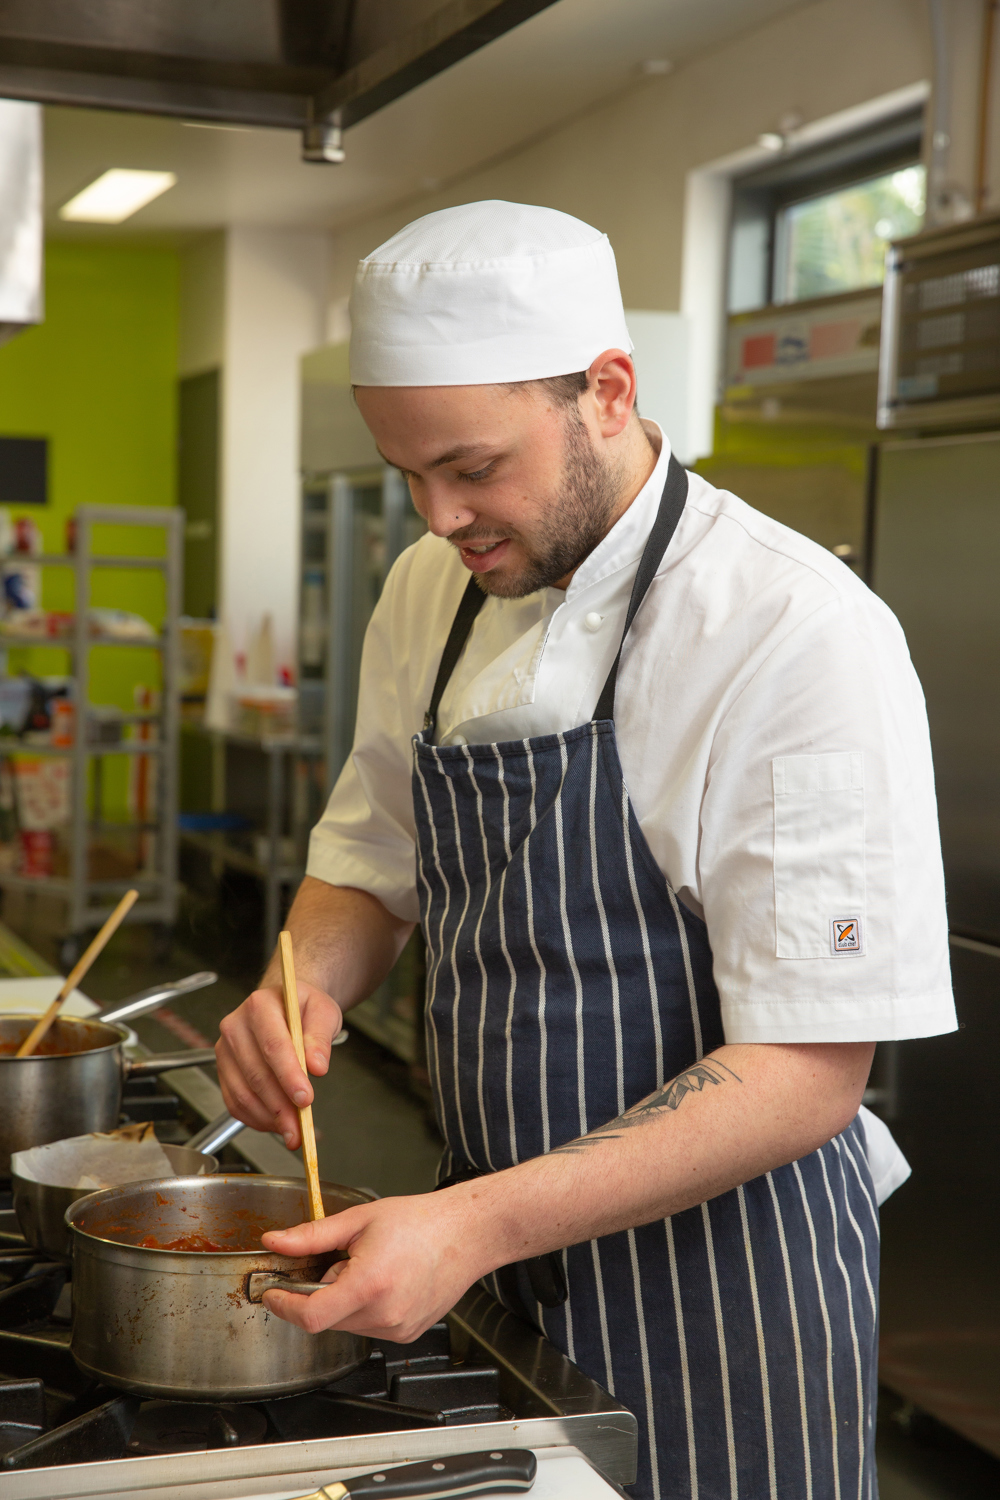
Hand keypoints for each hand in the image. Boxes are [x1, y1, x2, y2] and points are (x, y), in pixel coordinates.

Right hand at [216, 980, 342, 1147]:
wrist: (284, 1005)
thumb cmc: (302, 1008)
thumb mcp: (323, 1011)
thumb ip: (320, 1037)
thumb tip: (317, 1066)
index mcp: (260, 1006)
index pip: (273, 1045)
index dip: (289, 1076)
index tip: (305, 1098)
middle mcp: (236, 1026)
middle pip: (256, 1074)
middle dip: (281, 1106)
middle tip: (301, 1127)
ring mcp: (225, 1050)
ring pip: (243, 1093)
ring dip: (269, 1118)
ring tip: (292, 1131)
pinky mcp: (224, 1070)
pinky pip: (235, 1102)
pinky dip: (256, 1118)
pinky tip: (275, 1123)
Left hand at [259, 1191, 487, 1341]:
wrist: (466, 1234)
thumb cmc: (421, 1222)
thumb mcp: (360, 1219)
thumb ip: (312, 1235)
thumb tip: (277, 1241)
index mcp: (370, 1284)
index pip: (311, 1315)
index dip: (284, 1307)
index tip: (273, 1294)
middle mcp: (385, 1314)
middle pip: (327, 1318)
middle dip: (320, 1292)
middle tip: (338, 1260)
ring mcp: (397, 1328)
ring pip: (346, 1324)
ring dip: (342, 1300)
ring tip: (369, 1267)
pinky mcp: (406, 1334)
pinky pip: (368, 1327)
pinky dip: (364, 1308)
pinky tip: (385, 1281)